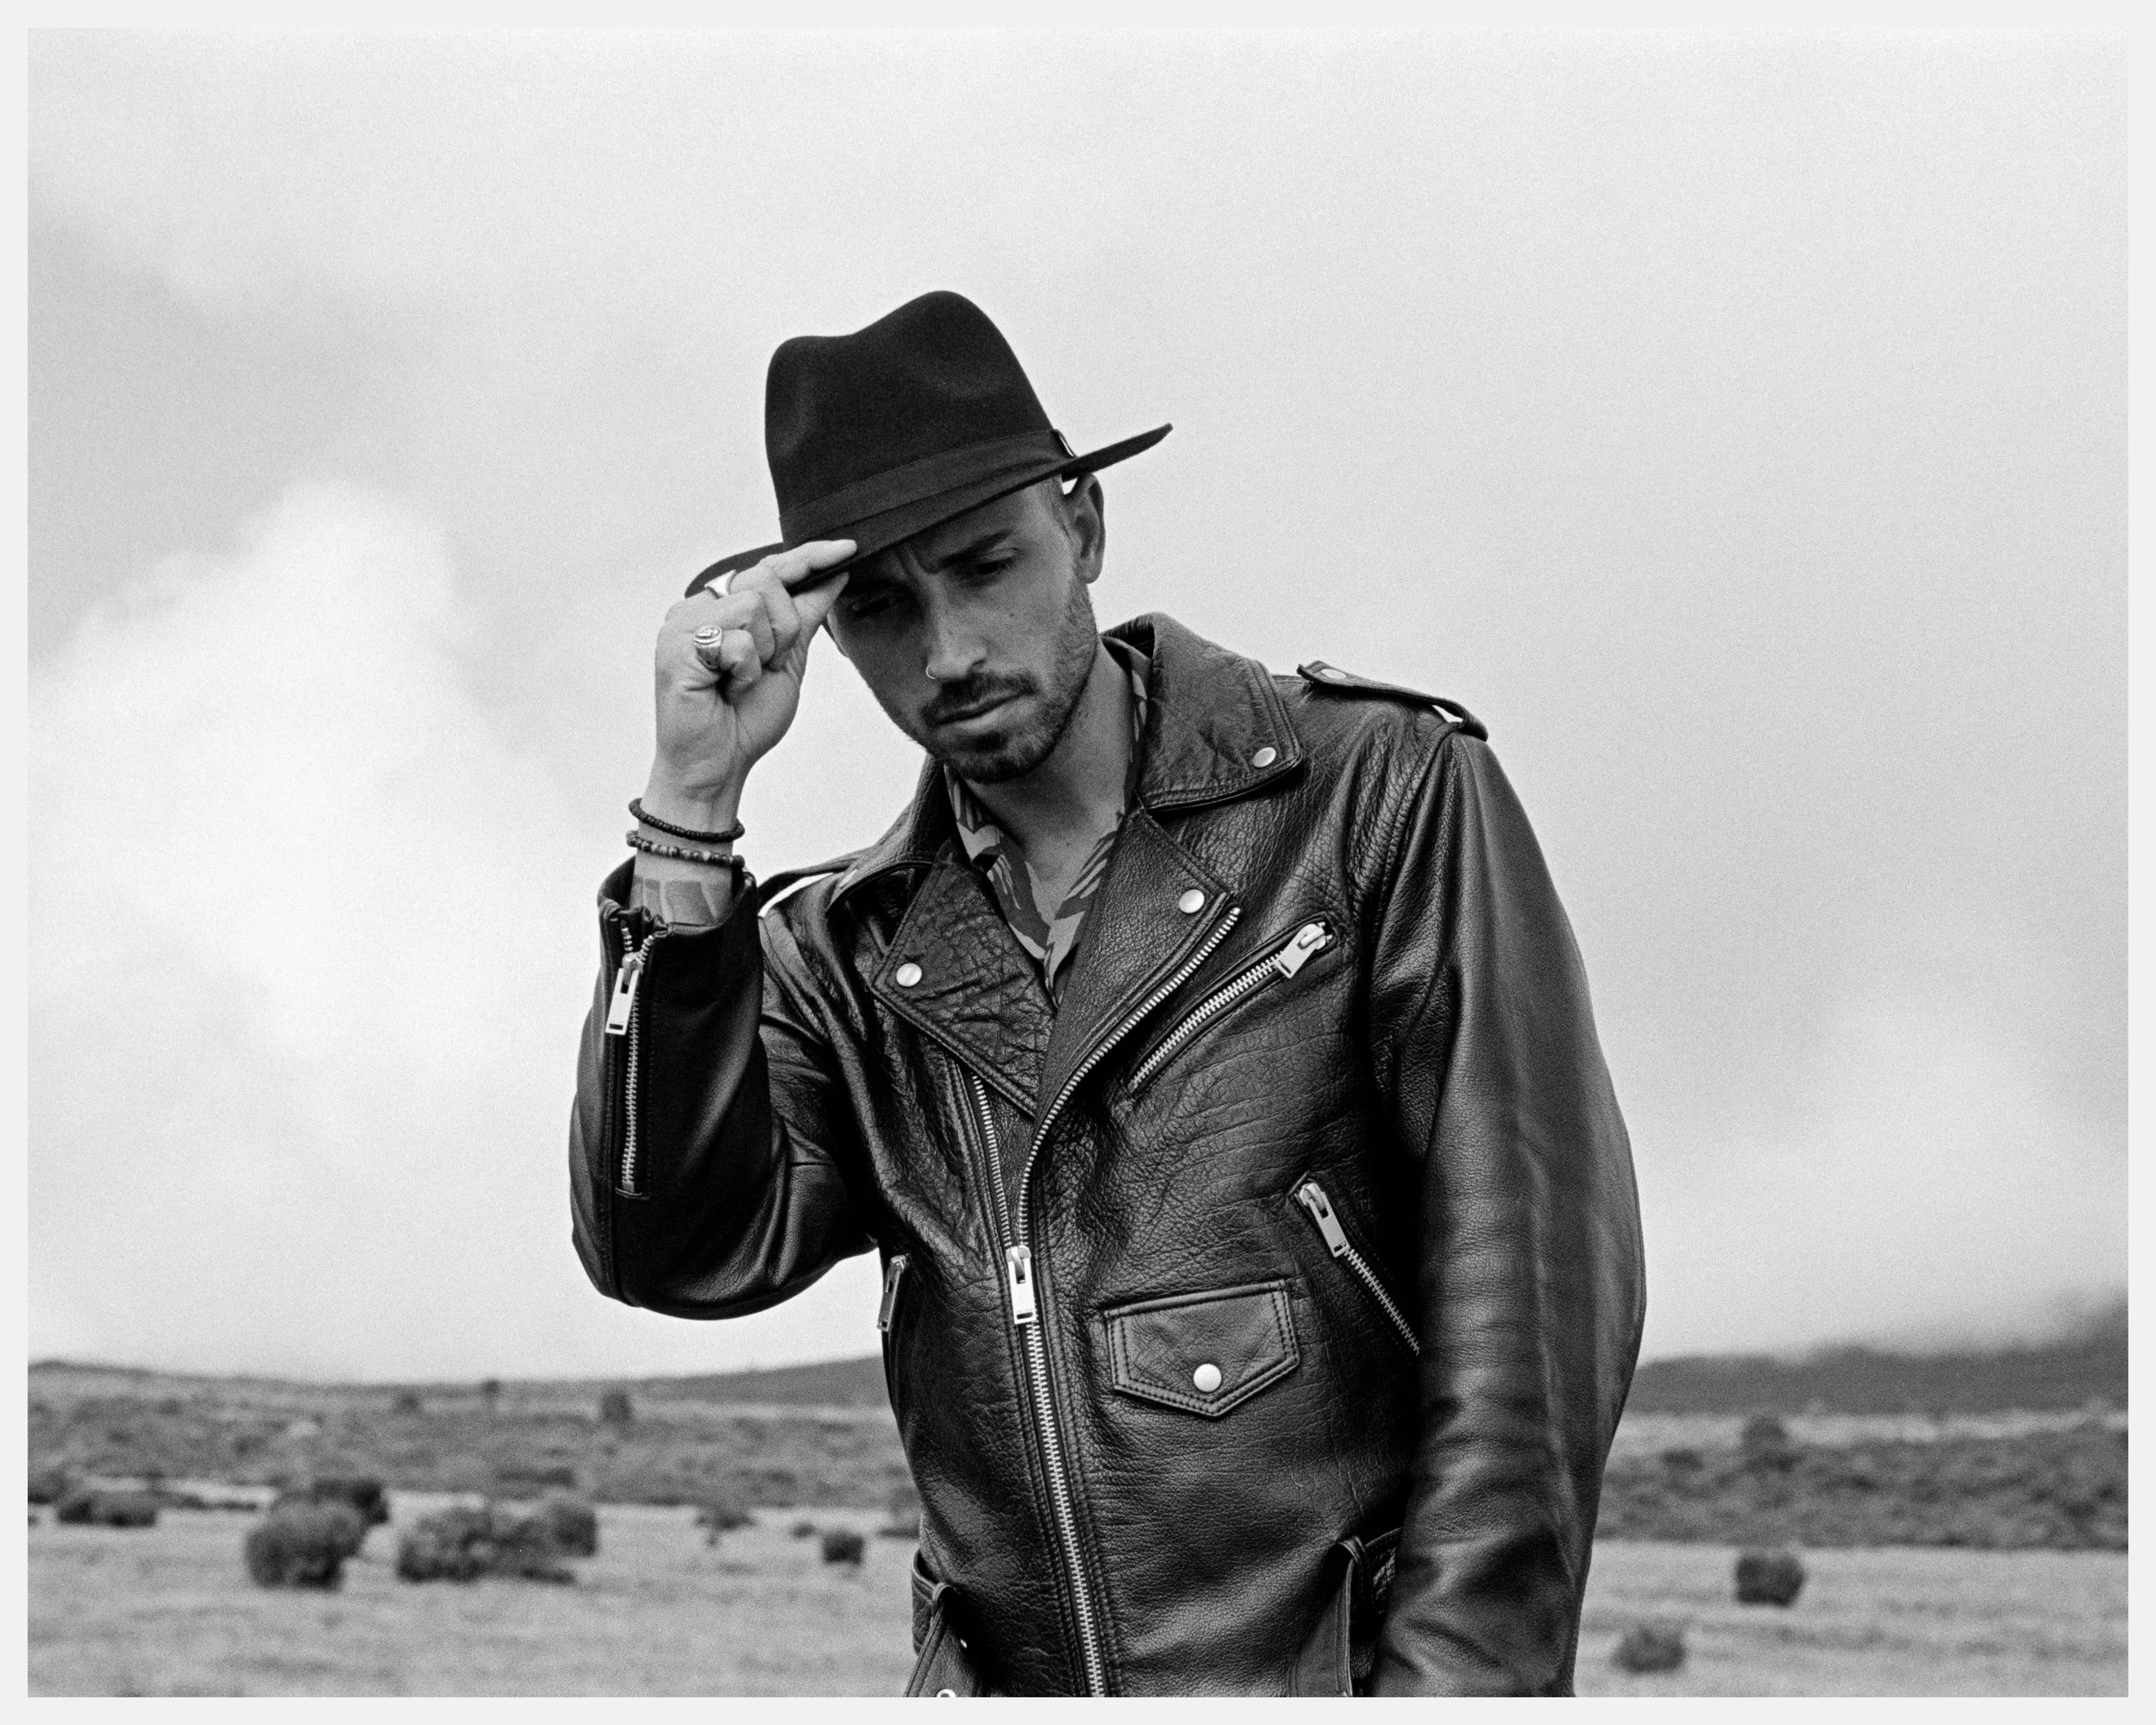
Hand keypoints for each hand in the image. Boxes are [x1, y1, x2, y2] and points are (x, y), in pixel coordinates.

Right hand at [643, 539, 854, 822]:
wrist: (719, 764)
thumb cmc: (746, 718)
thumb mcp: (789, 660)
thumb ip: (806, 616)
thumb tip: (836, 575)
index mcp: (723, 606)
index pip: (769, 568)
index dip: (809, 557)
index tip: (849, 549)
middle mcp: (699, 607)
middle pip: (765, 581)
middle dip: (782, 630)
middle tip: (761, 668)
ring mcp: (682, 623)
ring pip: (753, 606)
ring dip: (762, 654)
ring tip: (738, 681)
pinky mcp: (675, 645)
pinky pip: (735, 640)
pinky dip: (743, 672)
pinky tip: (723, 689)